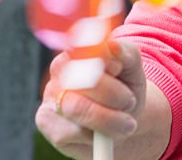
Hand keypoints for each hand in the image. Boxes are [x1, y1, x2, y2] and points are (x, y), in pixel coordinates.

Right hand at [36, 40, 146, 158]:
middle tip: (129, 102)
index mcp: (79, 50)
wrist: (123, 117)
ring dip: (109, 119)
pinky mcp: (47, 123)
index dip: (105, 61)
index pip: (84, 49)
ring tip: (125, 122)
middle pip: (83, 80)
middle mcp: (59, 71)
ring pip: (77, 108)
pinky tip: (103, 133)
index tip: (119, 69)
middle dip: (114, 95)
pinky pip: (71, 132)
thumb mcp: (134, 69)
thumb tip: (112, 46)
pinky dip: (95, 135)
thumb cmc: (126, 88)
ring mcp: (49, 97)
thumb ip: (126, 53)